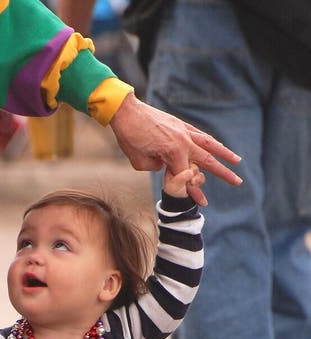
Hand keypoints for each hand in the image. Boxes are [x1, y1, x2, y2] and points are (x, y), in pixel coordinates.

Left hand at [110, 92, 241, 204]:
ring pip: (209, 144)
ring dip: (224, 153)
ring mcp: (183, 131)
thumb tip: (164, 165)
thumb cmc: (129, 138)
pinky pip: (199, 134)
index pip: (187, 178)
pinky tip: (217, 146)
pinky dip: (210, 141)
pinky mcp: (180, 124)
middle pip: (207, 161)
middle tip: (238, 181)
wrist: (126, 111)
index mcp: (173, 153)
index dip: (193, 191)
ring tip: (237, 161)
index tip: (202, 202)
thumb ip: (156, 167)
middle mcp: (183, 141)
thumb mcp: (139, 162)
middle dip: (223, 173)